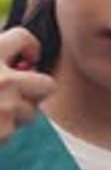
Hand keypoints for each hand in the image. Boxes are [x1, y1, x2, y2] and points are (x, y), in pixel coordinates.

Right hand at [0, 28, 54, 142]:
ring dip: (14, 114)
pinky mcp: (4, 132)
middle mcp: (3, 78)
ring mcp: (6, 107)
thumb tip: (23, 60)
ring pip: (30, 112)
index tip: (26, 57)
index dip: (28, 47)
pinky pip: (12, 132)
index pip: (24, 37)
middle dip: (34, 90)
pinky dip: (0, 131)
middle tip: (14, 91)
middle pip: (47, 85)